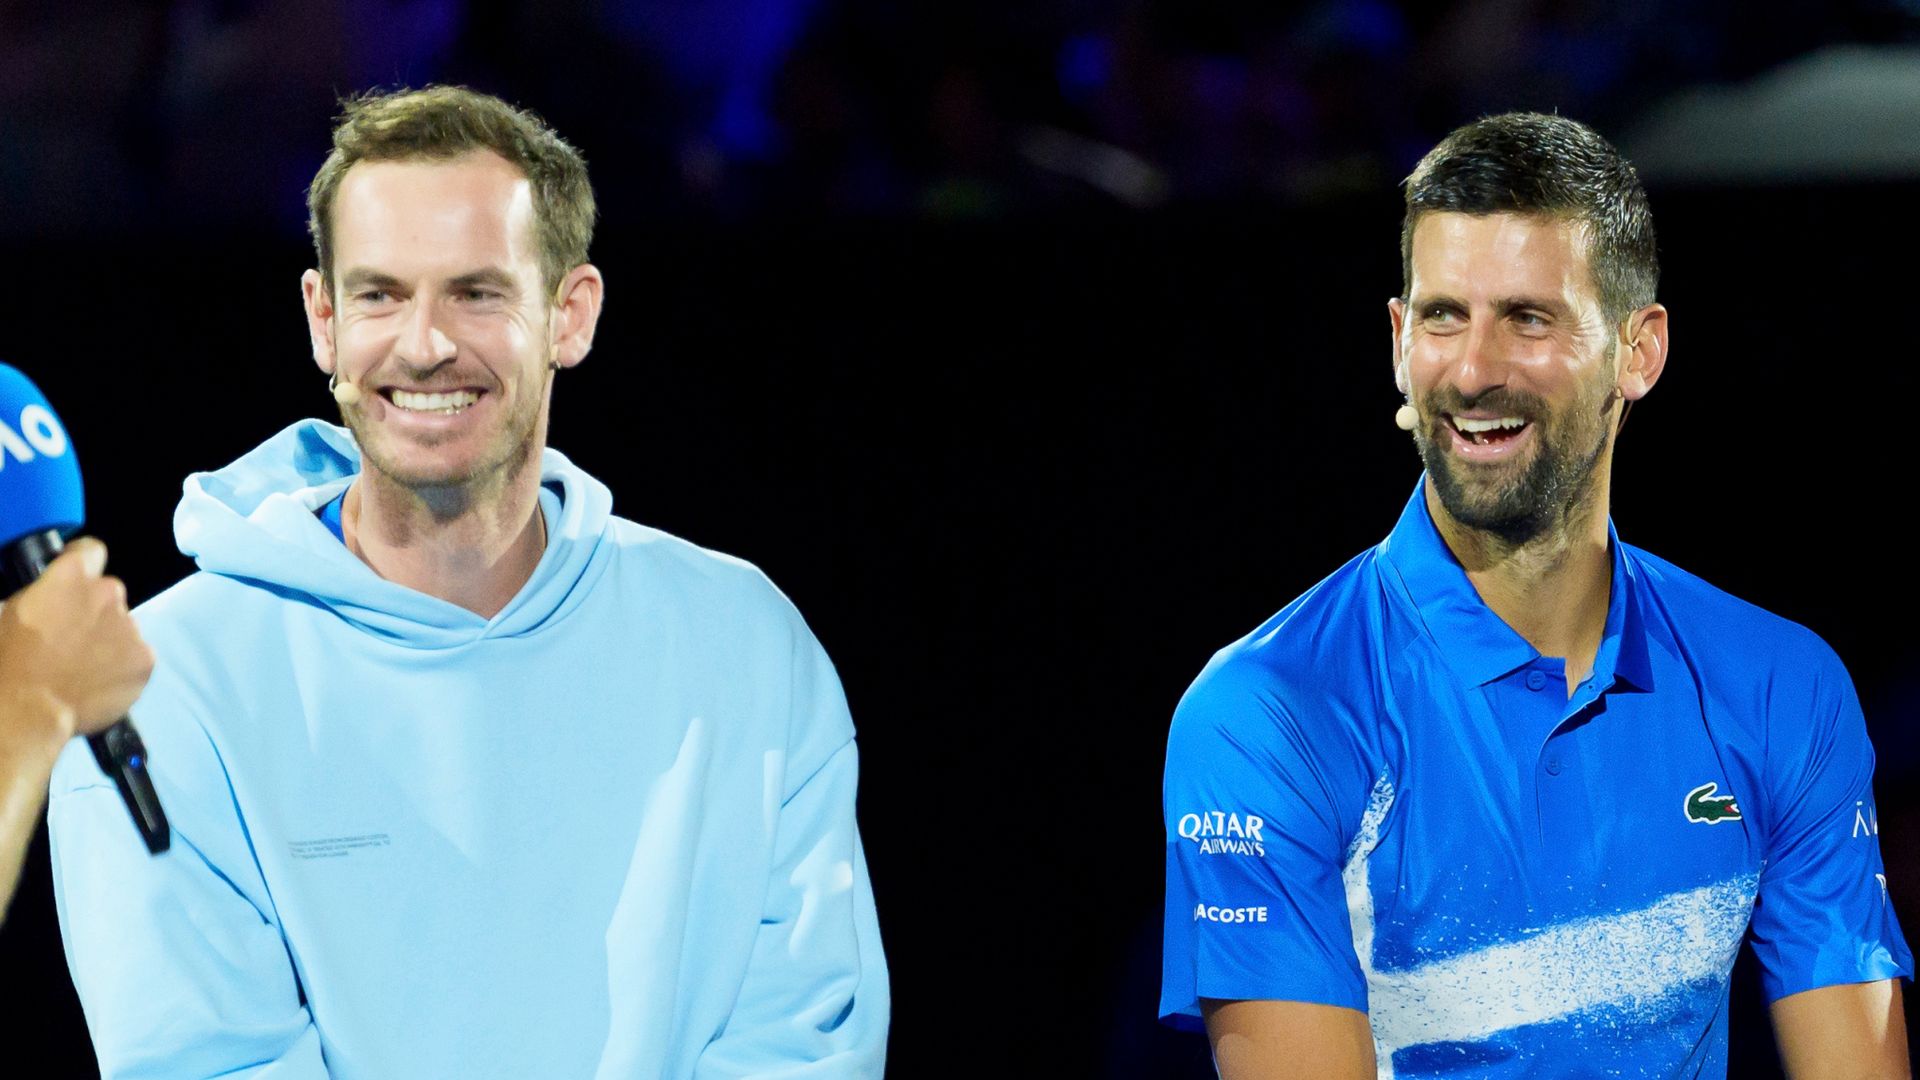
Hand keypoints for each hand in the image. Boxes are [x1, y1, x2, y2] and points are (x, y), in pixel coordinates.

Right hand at [0, 538, 153, 754]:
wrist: (28, 708)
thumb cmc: (9, 660)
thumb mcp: (11, 611)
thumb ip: (43, 594)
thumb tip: (51, 597)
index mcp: (71, 575)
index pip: (91, 551)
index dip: (84, 563)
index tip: (78, 578)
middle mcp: (108, 593)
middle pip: (109, 594)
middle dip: (95, 611)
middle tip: (72, 638)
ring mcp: (130, 626)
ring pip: (124, 627)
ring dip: (109, 640)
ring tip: (82, 666)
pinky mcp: (145, 658)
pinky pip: (136, 656)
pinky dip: (123, 667)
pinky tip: (99, 681)